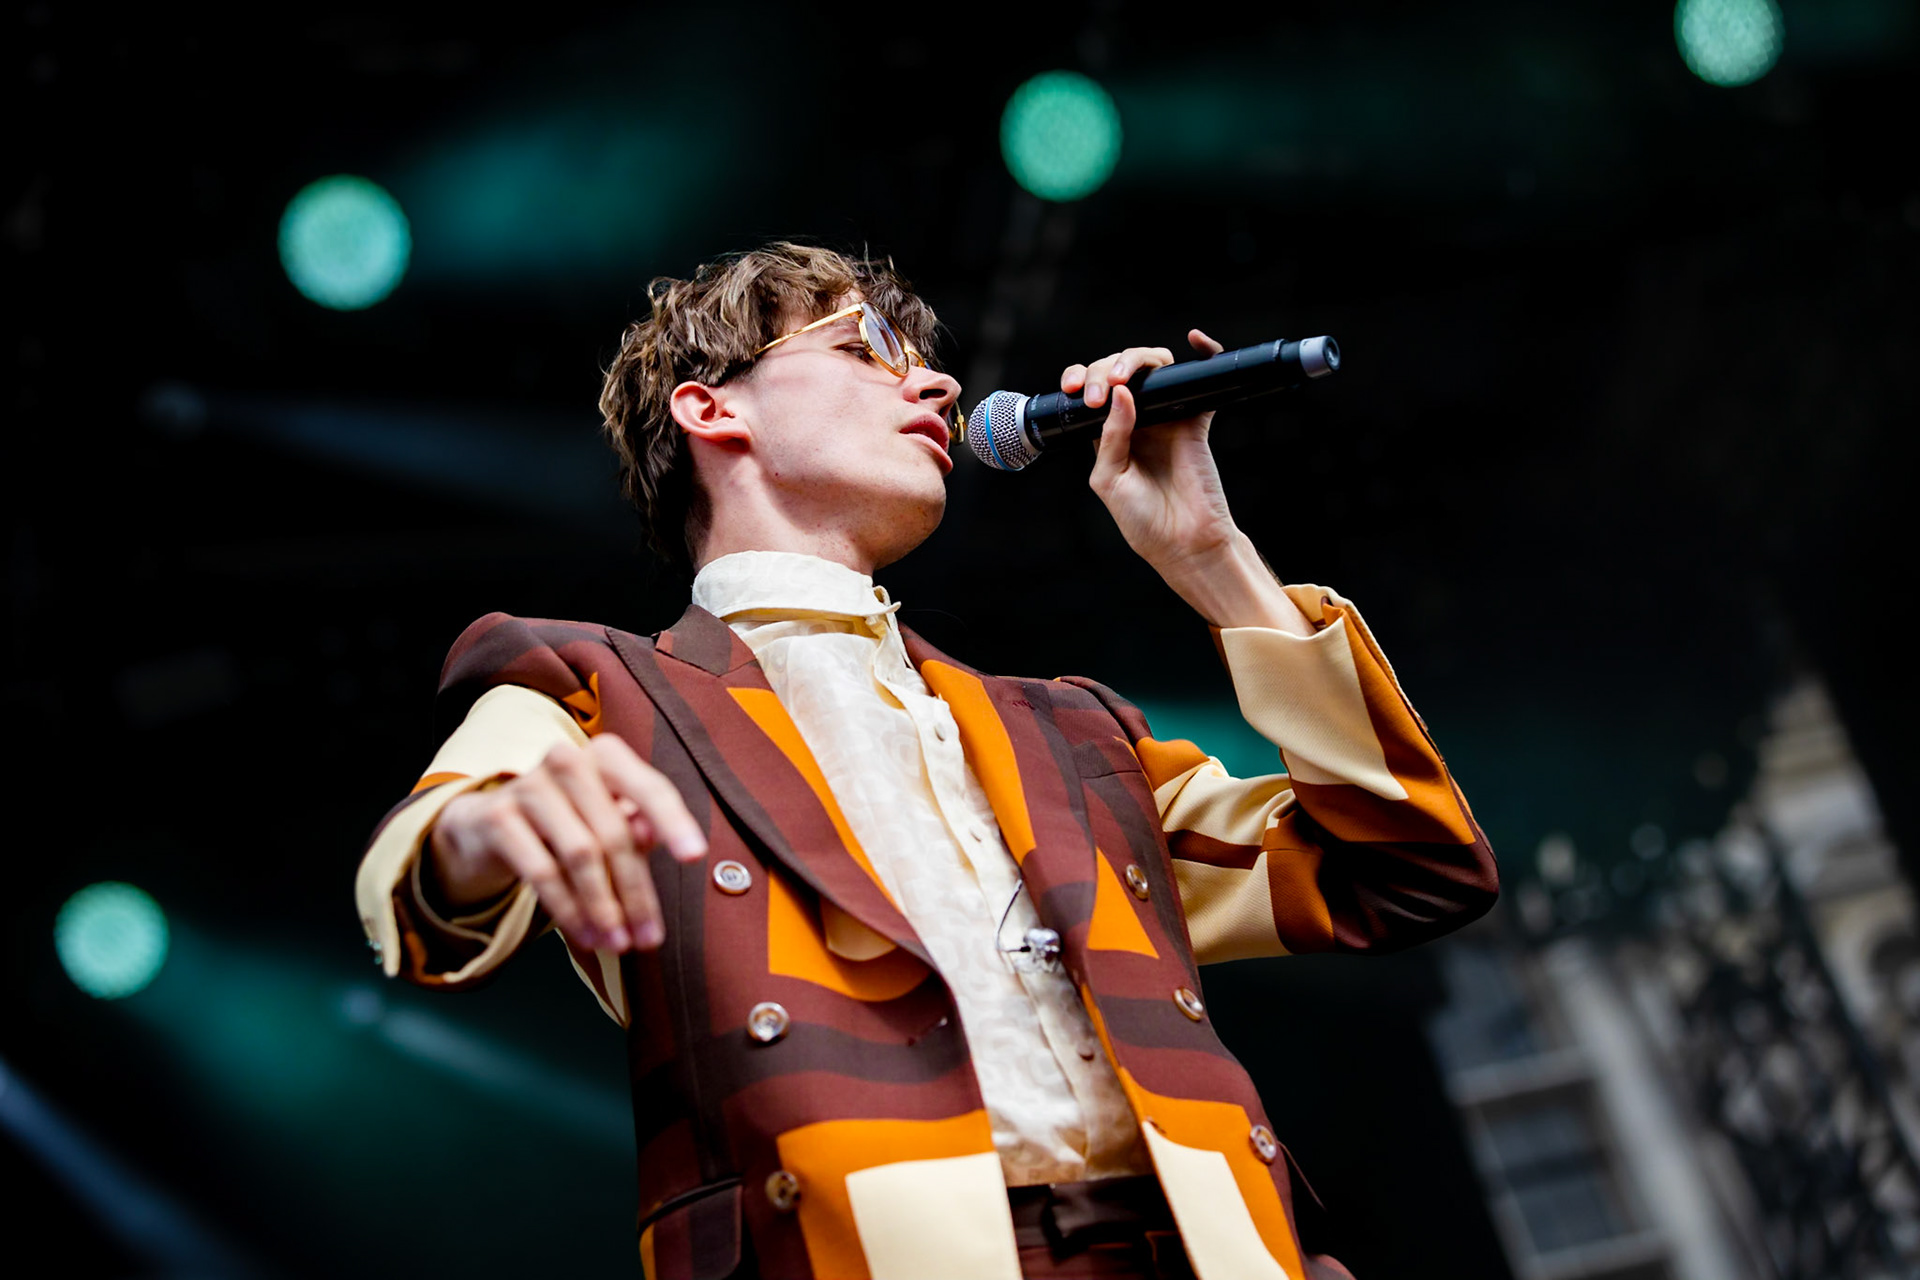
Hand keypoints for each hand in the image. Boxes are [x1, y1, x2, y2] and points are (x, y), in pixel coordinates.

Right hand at [427, 735, 707, 951]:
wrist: (488, 823)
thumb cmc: (568, 820)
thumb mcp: (607, 820)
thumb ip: (637, 827)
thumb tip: (653, 837)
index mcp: (606, 754)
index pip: (649, 788)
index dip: (674, 822)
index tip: (695, 857)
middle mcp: (567, 759)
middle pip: (614, 833)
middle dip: (636, 892)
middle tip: (649, 938)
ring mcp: (528, 785)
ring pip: (580, 855)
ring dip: (603, 907)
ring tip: (618, 944)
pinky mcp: (498, 817)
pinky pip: (542, 871)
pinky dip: (568, 909)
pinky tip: (585, 936)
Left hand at [1068, 331, 1315, 635]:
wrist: (1184, 542)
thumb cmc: (1143, 519)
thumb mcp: (1109, 479)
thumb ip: (1111, 437)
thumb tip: (1120, 393)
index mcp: (1109, 433)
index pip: (1093, 392)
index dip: (1081, 379)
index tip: (1073, 387)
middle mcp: (1138, 419)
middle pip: (1120, 372)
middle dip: (1103, 370)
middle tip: (1099, 392)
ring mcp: (1167, 416)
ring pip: (1155, 368)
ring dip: (1136, 359)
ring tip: (1123, 378)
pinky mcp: (1196, 419)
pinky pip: (1202, 379)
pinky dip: (1204, 354)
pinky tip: (1196, 341)